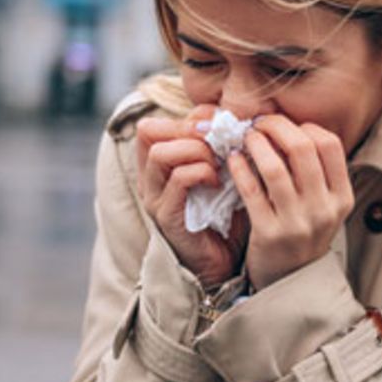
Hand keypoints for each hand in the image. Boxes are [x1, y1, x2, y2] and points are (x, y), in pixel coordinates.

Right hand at [135, 105, 248, 286]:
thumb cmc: (224, 217)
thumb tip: (232, 119)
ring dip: (196, 150)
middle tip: (219, 139)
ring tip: (218, 162)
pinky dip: (202, 173)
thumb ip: (219, 148)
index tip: (218, 125)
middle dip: (189, 129)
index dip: (188, 117)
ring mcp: (154, 198)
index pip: (155, 124)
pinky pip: (179, 179)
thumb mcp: (221, 174)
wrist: (224, 264)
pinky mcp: (167, 216)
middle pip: (149, 131)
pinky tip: (219, 183)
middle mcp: (148, 179)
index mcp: (157, 166)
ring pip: (160, 153)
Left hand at [226, 115, 353, 288]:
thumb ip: (316, 173)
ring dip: (256, 143)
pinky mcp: (268, 234)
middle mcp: (323, 209)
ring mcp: (297, 223)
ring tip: (246, 137)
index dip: (305, 126)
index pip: (330, 144)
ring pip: (274, 167)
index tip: (286, 126)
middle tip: (260, 122)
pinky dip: (240, 168)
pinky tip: (233, 158)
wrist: (291, 284)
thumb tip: (289, 128)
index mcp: (341, 198)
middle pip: (302, 148)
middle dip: (277, 127)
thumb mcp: (323, 207)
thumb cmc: (303, 235)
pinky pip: (251, 190)